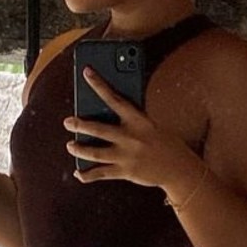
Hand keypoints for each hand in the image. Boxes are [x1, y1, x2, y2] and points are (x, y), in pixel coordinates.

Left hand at [63, 67, 198, 188]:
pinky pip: (100, 173)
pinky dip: (87, 174)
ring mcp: (126, 156)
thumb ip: (131, 120)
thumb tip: (106, 114)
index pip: (115, 98)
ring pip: (94, 152)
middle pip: (98, 129)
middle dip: (79, 125)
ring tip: (70, 145)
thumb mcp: (151, 126)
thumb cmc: (164, 143)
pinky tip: (79, 172)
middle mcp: (130, 137)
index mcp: (138, 120)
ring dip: (78, 149)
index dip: (99, 84)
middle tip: (67, 122)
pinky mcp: (125, 172)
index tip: (86, 72)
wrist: (179, 168)